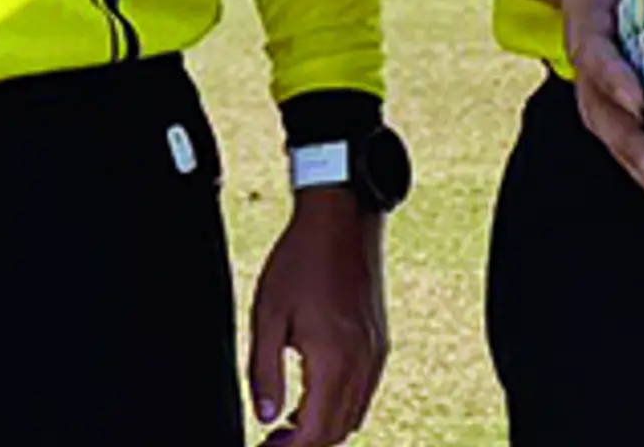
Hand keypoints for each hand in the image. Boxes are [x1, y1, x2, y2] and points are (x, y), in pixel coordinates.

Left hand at [245, 190, 385, 446]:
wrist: (342, 220)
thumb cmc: (301, 260)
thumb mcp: (267, 315)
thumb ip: (263, 372)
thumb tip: (264, 416)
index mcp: (333, 360)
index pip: (314, 433)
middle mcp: (362, 363)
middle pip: (337, 433)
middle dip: (304, 446)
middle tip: (271, 441)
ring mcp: (376, 353)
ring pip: (354, 417)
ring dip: (322, 429)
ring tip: (286, 424)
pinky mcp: (380, 342)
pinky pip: (364, 393)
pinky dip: (339, 408)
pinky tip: (312, 396)